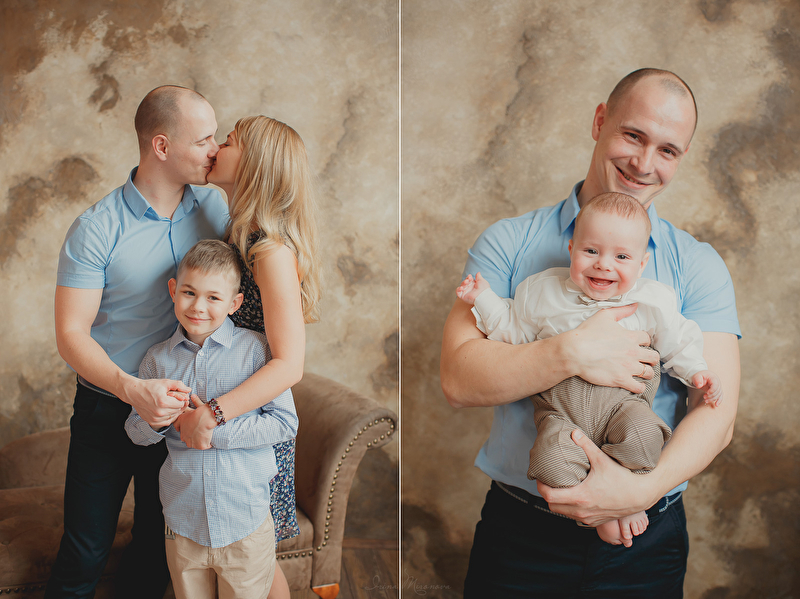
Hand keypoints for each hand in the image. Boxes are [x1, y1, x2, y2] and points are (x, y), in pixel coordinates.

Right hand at [123, 378, 190, 427]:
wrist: (134, 393)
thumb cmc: (150, 386)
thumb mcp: (165, 382)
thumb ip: (178, 385)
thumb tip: (189, 390)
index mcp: (163, 402)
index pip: (181, 404)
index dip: (182, 399)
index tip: (179, 395)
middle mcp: (159, 412)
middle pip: (178, 410)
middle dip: (178, 404)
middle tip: (174, 399)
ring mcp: (155, 418)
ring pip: (173, 417)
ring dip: (174, 411)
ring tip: (170, 404)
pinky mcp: (152, 422)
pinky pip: (166, 422)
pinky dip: (169, 417)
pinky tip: (167, 410)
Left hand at [173, 396, 215, 449]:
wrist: (206, 418)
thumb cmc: (201, 411)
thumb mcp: (198, 405)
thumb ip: (195, 401)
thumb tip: (193, 395)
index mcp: (181, 425)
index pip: (178, 427)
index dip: (183, 426)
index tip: (190, 425)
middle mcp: (184, 435)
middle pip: (185, 437)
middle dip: (191, 434)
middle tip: (199, 430)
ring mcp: (191, 442)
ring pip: (193, 443)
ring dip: (198, 440)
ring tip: (205, 436)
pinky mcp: (199, 446)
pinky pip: (202, 446)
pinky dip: (206, 444)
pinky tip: (210, 440)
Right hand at [455, 272, 488, 304]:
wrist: (483, 295)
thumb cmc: (484, 288)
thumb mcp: (481, 281)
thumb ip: (478, 277)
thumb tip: (478, 273)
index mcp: (473, 285)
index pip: (468, 280)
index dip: (468, 277)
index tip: (470, 276)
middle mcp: (469, 289)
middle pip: (464, 283)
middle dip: (465, 280)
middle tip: (468, 280)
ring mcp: (466, 293)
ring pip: (461, 286)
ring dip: (462, 283)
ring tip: (466, 283)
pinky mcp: (463, 297)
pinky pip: (458, 293)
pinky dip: (458, 290)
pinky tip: (461, 288)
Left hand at [537, 429, 658, 525]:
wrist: (641, 495)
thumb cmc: (622, 477)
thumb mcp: (602, 460)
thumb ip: (586, 445)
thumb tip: (573, 432)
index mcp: (580, 497)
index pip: (549, 496)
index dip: (541, 487)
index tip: (540, 477)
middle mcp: (582, 511)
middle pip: (552, 506)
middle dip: (547, 495)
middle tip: (548, 482)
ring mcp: (588, 519)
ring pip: (563, 513)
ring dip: (558, 503)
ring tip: (559, 488)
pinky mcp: (595, 522)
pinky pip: (575, 517)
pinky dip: (569, 509)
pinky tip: (573, 497)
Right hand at [563, 304, 658, 393]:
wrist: (575, 352)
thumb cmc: (587, 333)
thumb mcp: (604, 316)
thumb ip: (621, 310)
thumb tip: (634, 305)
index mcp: (631, 337)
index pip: (647, 339)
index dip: (645, 341)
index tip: (641, 344)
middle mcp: (633, 352)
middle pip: (653, 357)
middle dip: (651, 358)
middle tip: (645, 360)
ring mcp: (628, 367)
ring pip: (648, 372)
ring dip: (647, 373)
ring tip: (642, 373)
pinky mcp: (621, 379)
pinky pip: (639, 387)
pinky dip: (640, 387)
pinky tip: (638, 385)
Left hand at [692, 370, 722, 406]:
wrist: (701, 377)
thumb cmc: (699, 376)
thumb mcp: (697, 376)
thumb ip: (697, 380)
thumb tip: (699, 386)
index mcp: (713, 378)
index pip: (716, 385)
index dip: (712, 390)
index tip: (707, 393)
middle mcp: (717, 382)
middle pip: (717, 391)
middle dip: (711, 395)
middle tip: (704, 397)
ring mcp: (718, 387)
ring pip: (718, 395)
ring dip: (712, 399)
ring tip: (705, 401)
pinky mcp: (717, 391)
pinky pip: (720, 396)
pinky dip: (719, 401)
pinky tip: (716, 405)